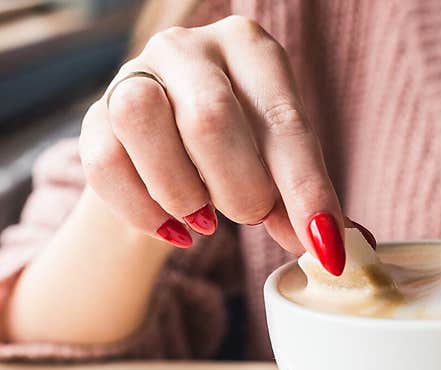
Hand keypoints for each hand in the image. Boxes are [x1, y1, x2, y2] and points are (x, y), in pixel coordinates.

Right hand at [79, 16, 353, 274]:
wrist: (168, 155)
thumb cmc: (239, 157)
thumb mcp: (282, 171)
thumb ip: (309, 206)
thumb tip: (346, 252)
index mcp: (251, 48)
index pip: (284, 122)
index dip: (306, 190)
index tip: (325, 247)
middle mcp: (189, 47)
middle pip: (210, 116)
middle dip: (239, 190)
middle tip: (251, 217)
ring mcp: (134, 73)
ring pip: (142, 119)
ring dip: (183, 192)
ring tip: (205, 219)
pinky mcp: (93, 115)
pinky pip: (105, 162)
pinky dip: (143, 210)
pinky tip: (171, 229)